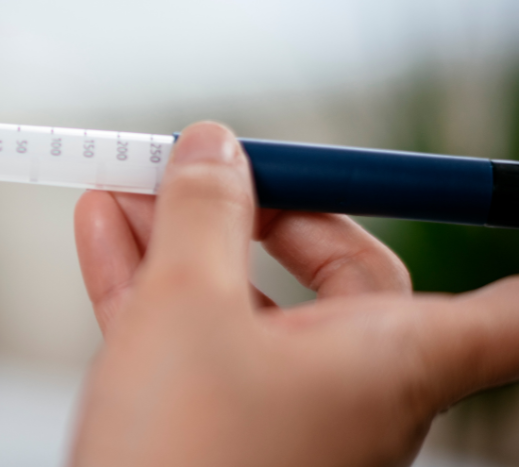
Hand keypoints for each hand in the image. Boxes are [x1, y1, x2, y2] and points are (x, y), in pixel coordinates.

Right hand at [70, 122, 518, 466]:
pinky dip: (155, 282)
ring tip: (124, 182)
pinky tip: (106, 231)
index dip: (508, 247)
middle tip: (199, 163)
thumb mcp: (186, 302)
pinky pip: (195, 336)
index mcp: (393, 358)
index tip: (495, 199)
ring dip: (184, 236)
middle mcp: (352, 388)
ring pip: (246, 299)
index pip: (509, 314)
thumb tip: (214, 148)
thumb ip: (203, 212)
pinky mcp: (216, 428)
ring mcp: (280, 411)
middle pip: (337, 270)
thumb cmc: (182, 451)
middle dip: (256, 206)